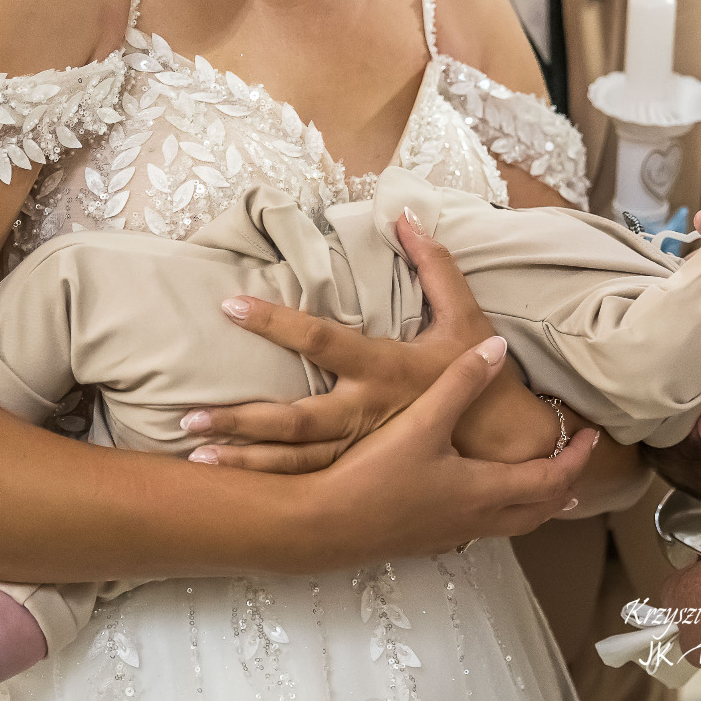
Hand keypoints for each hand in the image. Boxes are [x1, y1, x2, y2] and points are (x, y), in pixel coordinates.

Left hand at [185, 214, 499, 472]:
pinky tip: (233, 482)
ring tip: (195, 458)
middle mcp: (368, 412)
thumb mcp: (466, 315)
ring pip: (296, 462)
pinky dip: (270, 483)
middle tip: (191, 418)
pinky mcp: (364, 472)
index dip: (275, 322)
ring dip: (246, 462)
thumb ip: (435, 264)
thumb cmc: (484, 377)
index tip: (230, 306)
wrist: (509, 444)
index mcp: (386, 368)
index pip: (321, 340)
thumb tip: (406, 216)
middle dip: (242, 421)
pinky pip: (310, 482)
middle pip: (295, 420)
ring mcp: (364, 449)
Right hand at [301, 336, 599, 561]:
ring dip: (532, 502)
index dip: (576, 457)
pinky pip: (479, 527)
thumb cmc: (374, 477)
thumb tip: (498, 348)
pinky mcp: (424, 540)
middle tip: (575, 463)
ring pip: (510, 523)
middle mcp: (476, 518)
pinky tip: (477, 498)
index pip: (551, 478)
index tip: (592, 436)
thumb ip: (461, 382)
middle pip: (538, 509)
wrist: (320, 527)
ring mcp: (449, 533)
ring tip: (540, 484)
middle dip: (562, 484)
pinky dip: (496, 512)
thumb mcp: (423, 422)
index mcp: (485, 490)